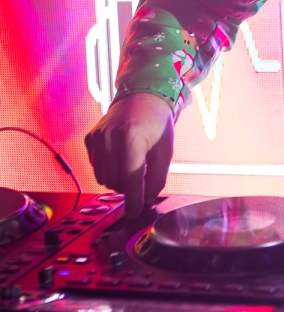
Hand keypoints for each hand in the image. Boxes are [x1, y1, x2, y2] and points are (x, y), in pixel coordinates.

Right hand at [84, 93, 173, 219]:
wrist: (142, 97)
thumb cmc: (156, 124)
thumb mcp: (165, 151)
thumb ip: (157, 179)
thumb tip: (145, 203)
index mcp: (132, 138)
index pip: (130, 180)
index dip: (133, 201)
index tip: (134, 214)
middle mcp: (110, 137)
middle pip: (115, 183)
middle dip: (129, 187)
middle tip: (142, 174)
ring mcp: (97, 137)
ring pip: (103, 179)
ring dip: (118, 179)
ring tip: (131, 163)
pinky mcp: (89, 139)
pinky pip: (96, 168)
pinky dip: (109, 169)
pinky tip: (120, 156)